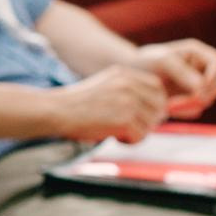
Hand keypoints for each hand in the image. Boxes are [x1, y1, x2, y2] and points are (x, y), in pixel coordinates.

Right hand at [48, 65, 168, 142]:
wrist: (56, 111)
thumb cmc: (76, 104)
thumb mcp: (104, 86)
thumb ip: (128, 91)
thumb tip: (156, 110)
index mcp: (124, 74)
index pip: (157, 87)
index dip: (155, 103)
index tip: (143, 115)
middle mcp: (129, 84)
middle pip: (159, 106)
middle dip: (148, 121)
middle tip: (129, 127)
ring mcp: (128, 101)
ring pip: (151, 124)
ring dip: (137, 132)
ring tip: (117, 132)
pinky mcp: (125, 119)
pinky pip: (140, 136)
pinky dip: (129, 141)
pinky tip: (113, 137)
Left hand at [130, 39, 215, 118]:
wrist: (130, 75)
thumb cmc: (145, 62)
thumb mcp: (162, 62)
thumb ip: (182, 72)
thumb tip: (202, 87)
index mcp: (198, 53)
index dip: (213, 76)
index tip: (199, 89)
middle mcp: (201, 68)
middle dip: (208, 93)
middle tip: (189, 101)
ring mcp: (197, 84)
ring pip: (210, 98)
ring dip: (193, 105)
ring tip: (170, 106)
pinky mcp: (189, 98)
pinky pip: (197, 108)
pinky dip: (185, 111)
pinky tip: (168, 109)